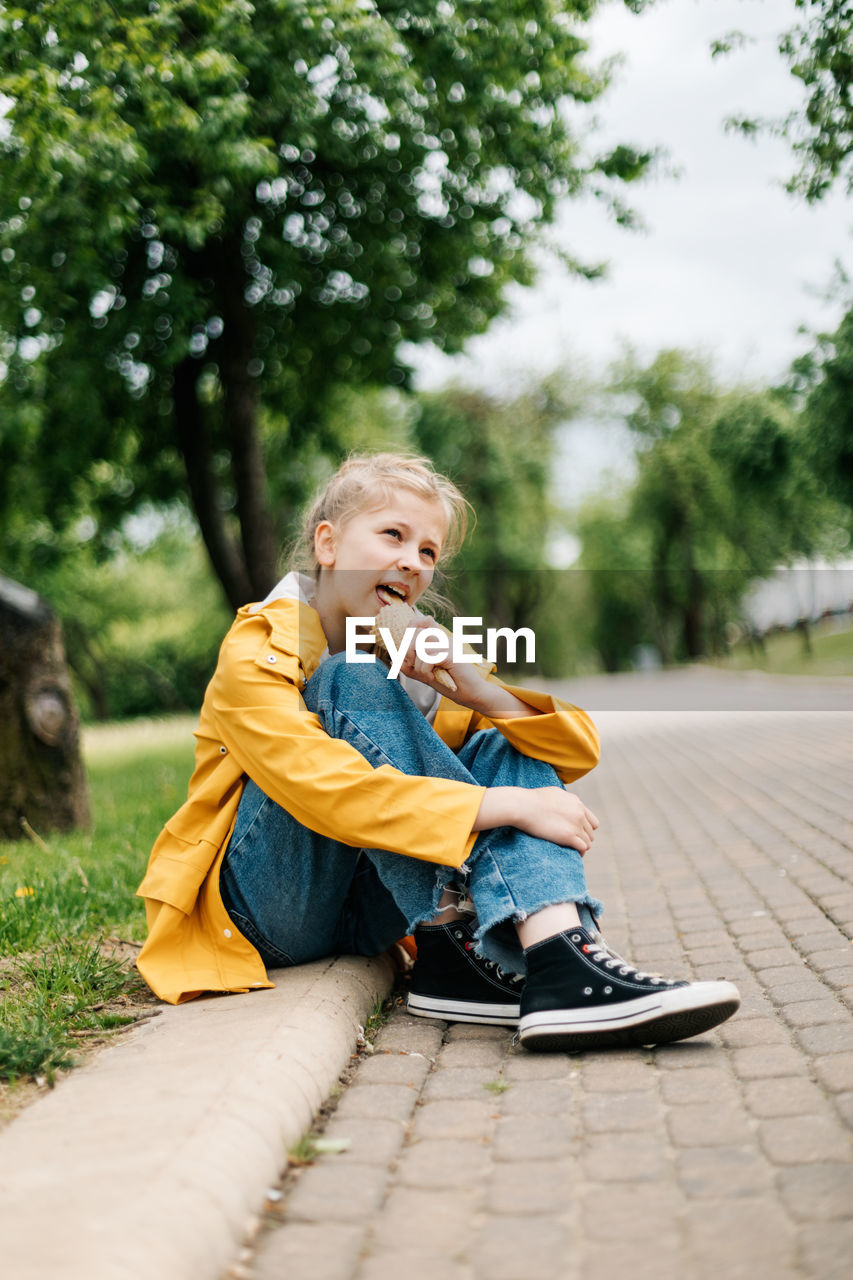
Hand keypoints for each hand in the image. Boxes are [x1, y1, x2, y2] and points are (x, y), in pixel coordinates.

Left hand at [395, 615, 490, 707]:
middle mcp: (444, 638)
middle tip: (415, 668)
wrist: (471, 694)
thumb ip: (411, 663)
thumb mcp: (424, 672)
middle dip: (408, 653)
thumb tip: (394, 658)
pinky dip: (424, 670)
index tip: (408, 649)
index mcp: (439, 640)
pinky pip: (428, 656)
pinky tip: (431, 677)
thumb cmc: (449, 683)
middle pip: (416, 634)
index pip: (421, 621)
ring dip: (417, 664)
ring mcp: (448, 644)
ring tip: (426, 674)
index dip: (411, 627)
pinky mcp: (451, 654)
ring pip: (420, 645)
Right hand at [474, 786, 598, 853]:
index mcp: (576, 803)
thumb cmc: (531, 800)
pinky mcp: (569, 836)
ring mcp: (576, 825)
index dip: (585, 829)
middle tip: (573, 844)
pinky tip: (574, 854)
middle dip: (583, 839)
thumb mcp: (553, 793)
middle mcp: (579, 813)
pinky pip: (583, 848)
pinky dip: (580, 853)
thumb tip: (563, 805)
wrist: (523, 806)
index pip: (592, 821)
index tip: (577, 834)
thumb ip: (564, 800)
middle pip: (591, 832)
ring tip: (573, 851)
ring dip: (581, 846)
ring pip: (588, 841)